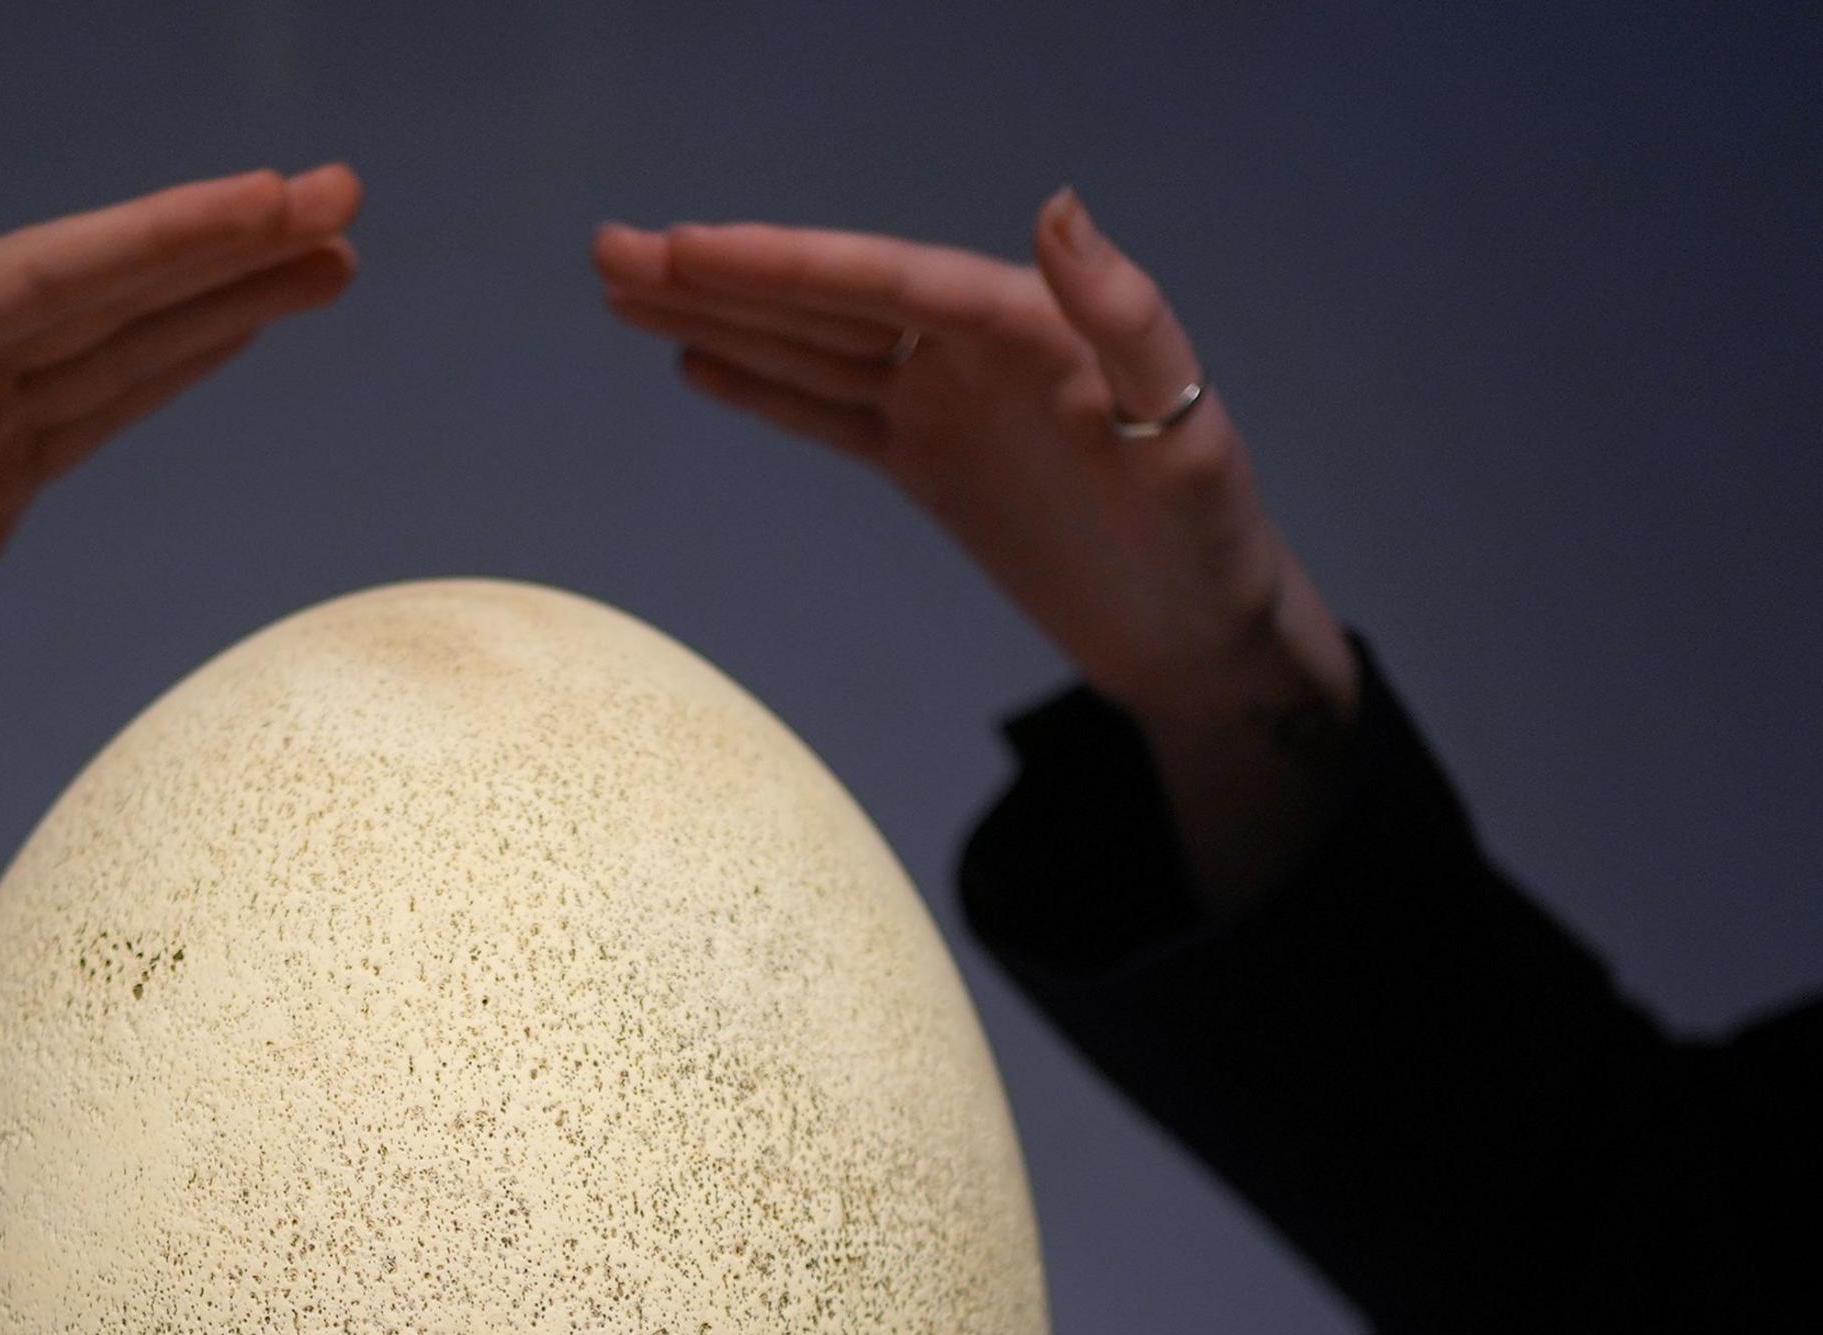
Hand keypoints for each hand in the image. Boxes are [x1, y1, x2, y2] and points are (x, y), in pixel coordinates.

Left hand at [0, 164, 364, 909]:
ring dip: (221, 298)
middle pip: (99, 289)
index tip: (265, 202)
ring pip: (119, 340)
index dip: (160, 237)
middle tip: (338, 202)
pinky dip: (172, 363)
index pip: (42, 274)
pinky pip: (101, 406)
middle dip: (220, 247)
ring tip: (329, 257)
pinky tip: (238, 334)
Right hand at [594, 192, 1354, 907]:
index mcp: (1028, 326)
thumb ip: (1127, 318)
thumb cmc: (1212, 539)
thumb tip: (1055, 206)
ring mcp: (946, 404)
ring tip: (621, 289)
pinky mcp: (930, 463)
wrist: (1203, 639)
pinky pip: (830, 413)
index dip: (786, 267)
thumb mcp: (1185, 435)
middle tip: (611, 251)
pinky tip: (695, 364)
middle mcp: (976, 348)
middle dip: (717, 276)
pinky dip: (763, 388)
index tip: (692, 248)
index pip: (886, 282)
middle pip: (825, 301)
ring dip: (717, 319)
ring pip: (810, 348)